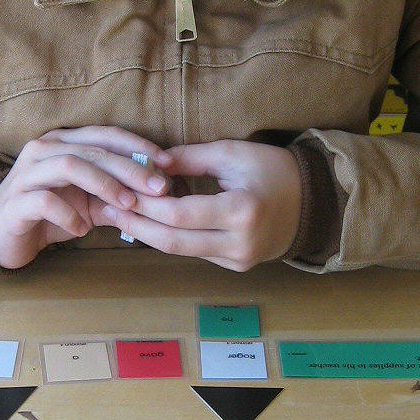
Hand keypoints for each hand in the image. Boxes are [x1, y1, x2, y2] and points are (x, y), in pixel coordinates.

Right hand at [0, 127, 172, 270]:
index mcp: (64, 142)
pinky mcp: (15, 201)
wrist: (2, 234)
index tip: (169, 165)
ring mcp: (27, 173)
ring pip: (70, 165)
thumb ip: (120, 196)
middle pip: (93, 149)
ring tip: (128, 205)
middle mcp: (44, 149)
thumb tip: (161, 195)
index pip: (106, 134)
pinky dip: (69, 215)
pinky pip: (45, 201)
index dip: (139, 146)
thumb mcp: (91, 203)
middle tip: (159, 188)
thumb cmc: (50, 213)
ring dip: (105, 184)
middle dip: (130, 167)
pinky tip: (83, 231)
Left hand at [94, 139, 301, 271]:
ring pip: (180, 250)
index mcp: (241, 211)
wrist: (312, 202)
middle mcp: (240, 243)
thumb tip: (147, 162)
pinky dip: (170, 237)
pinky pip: (194, 252)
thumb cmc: (274, 170)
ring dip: (147, 232)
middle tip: (106, 209)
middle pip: (172, 241)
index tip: (119, 189)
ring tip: (118, 215)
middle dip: (136, 225)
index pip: (178, 215)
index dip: (145, 204)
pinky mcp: (236, 266)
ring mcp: (238, 260)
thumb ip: (188, 159)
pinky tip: (147, 222)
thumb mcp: (231, 153)